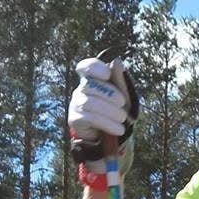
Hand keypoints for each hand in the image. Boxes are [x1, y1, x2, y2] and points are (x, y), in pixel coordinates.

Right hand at [68, 56, 136, 188]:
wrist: (112, 139)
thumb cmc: (117, 112)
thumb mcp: (123, 96)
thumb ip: (119, 80)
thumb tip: (117, 60)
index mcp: (91, 80)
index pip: (85, 67)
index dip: (93, 68)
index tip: (107, 74)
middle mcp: (80, 90)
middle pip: (90, 85)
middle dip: (110, 94)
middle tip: (123, 105)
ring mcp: (75, 105)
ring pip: (90, 102)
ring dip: (110, 111)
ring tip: (122, 119)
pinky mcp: (74, 120)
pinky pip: (88, 118)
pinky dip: (106, 123)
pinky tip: (118, 129)